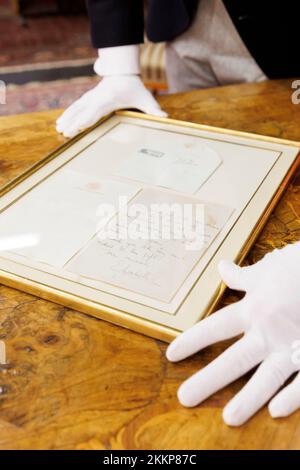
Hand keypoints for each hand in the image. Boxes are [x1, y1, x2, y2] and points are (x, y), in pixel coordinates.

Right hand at [56, 75, 166, 137]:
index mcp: (108, 99)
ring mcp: (91, 98)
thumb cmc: (135, 87)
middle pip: (82, 111)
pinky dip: (69, 114)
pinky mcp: (89, 98)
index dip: (86, 119)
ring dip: (67, 118)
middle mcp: (97, 98)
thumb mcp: (146, 98)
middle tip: (63, 131)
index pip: (95, 111)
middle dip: (72, 121)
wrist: (123, 72)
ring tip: (58, 128)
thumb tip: (165, 118)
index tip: (78, 127)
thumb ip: (154, 109)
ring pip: (76, 108)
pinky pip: (77, 106)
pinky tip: (61, 121)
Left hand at [166, 242, 299, 425]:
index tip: (172, 355)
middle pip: (235, 359)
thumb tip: (222, 268)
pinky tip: (276, 411)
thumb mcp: (267, 269)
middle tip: (185, 398)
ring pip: (267, 377)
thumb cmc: (298, 267)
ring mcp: (293, 346)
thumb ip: (242, 276)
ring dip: (248, 398)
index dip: (193, 341)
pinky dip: (292, 396)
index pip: (216, 327)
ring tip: (229, 418)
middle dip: (209, 379)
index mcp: (254, 309)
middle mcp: (269, 331)